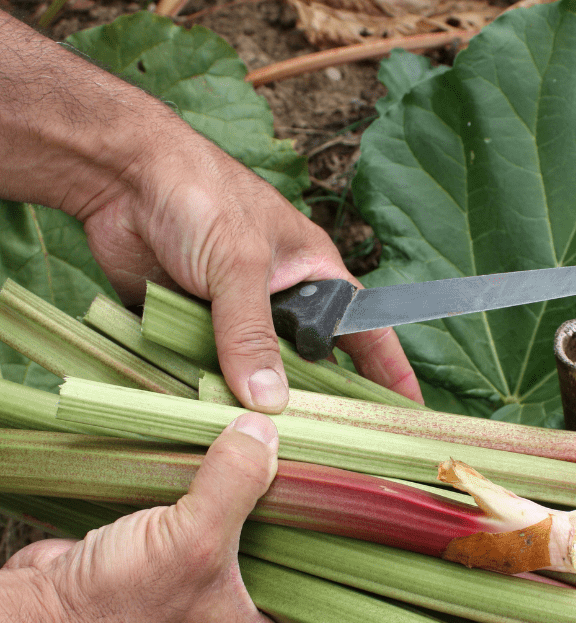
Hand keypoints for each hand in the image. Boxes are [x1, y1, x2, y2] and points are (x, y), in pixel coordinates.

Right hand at [2, 413, 339, 622]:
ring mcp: (207, 589)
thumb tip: (266, 428)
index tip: (391, 545)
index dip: (365, 590)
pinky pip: (219, 524)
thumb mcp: (191, 540)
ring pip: (257, 541)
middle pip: (298, 569)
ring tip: (306, 458)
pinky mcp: (177, 561)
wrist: (38, 610)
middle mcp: (238, 617)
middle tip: (350, 482)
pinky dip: (230, 496)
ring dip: (271, 503)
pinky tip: (246, 458)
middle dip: (319, 529)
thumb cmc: (115, 604)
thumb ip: (235, 483)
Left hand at [80, 134, 422, 411]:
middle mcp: (278, 298)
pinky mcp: (190, 326)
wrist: (120, 175)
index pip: (363, 329)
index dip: (388, 370)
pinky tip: (211, 423)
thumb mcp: (240, 264)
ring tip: (271, 447)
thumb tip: (269, 401)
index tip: (407, 411)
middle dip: (318, 399)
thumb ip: (252, 333)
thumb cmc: (201, 194)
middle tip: (333, 445)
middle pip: (309, 362)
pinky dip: (205, 391)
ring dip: (255, 399)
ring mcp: (234, 315)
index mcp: (313, 273)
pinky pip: (205, 371)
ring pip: (255, 371)